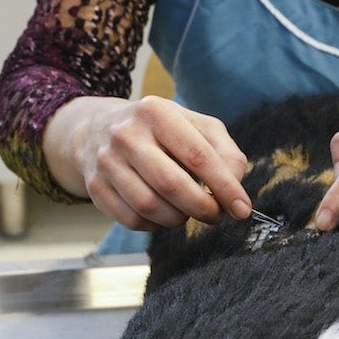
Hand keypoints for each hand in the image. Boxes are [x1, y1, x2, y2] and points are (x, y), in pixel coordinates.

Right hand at [47, 95, 251, 229]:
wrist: (99, 128)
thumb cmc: (161, 132)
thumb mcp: (196, 127)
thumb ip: (225, 153)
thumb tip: (235, 188)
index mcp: (157, 112)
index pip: (198, 155)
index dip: (224, 187)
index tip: (242, 209)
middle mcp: (127, 134)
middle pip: (171, 185)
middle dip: (203, 208)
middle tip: (216, 215)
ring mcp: (106, 161)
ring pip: (150, 207)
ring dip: (178, 218)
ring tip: (187, 210)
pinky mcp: (96, 186)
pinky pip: (132, 220)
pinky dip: (155, 225)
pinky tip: (163, 213)